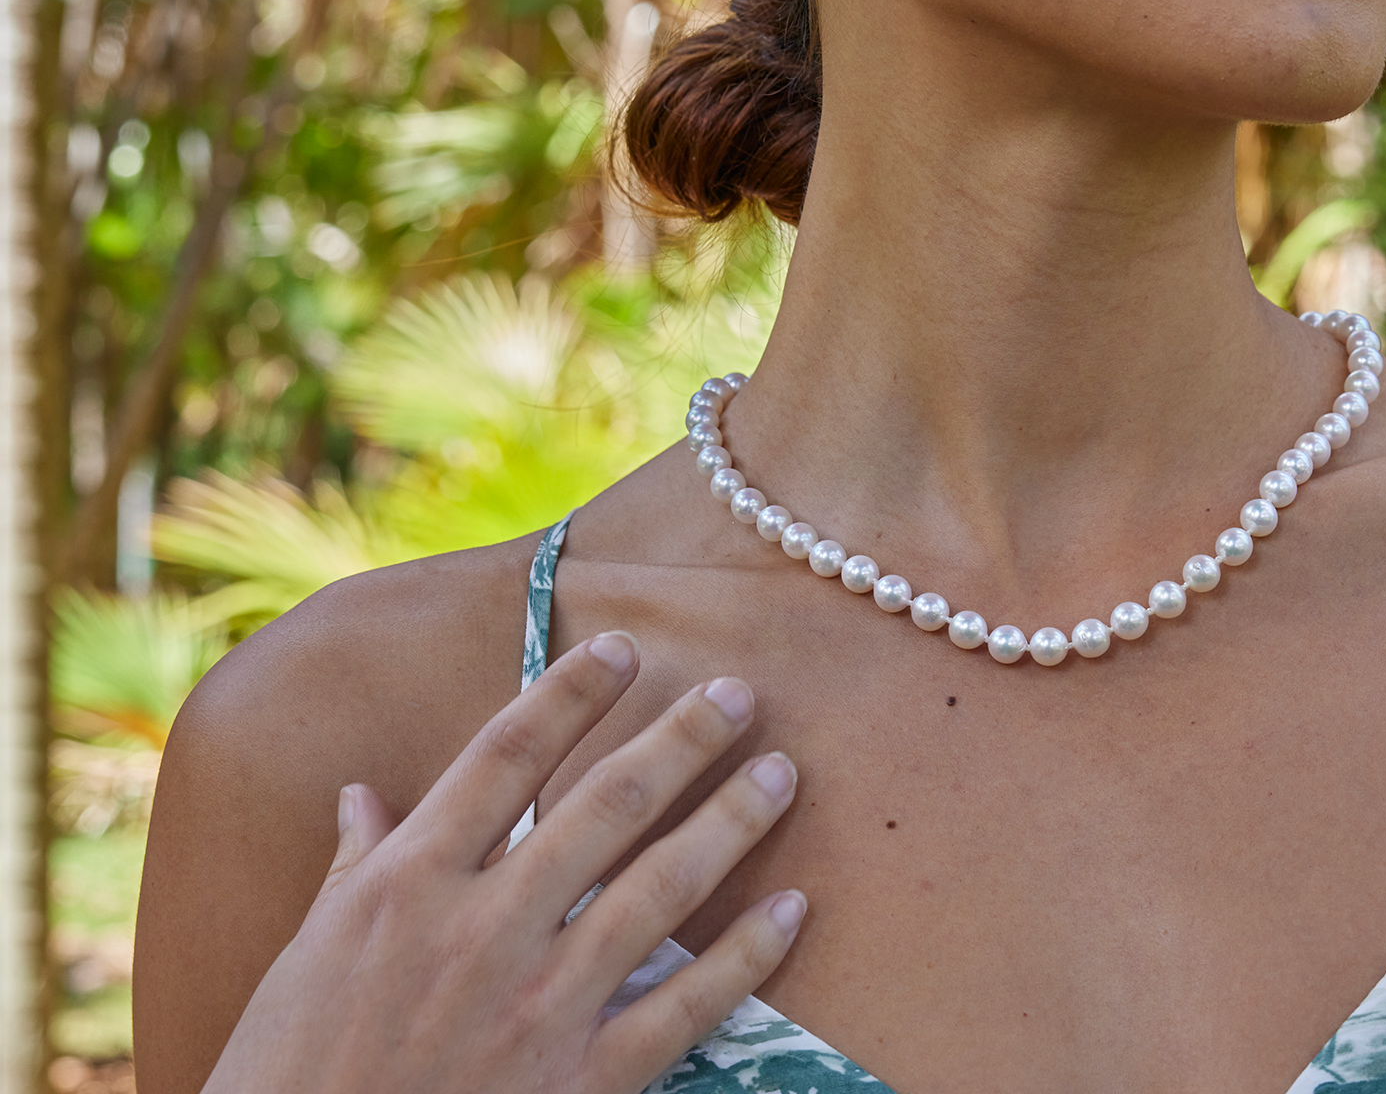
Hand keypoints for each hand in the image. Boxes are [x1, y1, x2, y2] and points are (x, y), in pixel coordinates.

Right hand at [203, 631, 803, 1093]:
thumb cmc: (285, 1084)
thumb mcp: (303, 965)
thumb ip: (354, 871)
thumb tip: (364, 796)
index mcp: (407, 885)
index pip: (506, 755)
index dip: (571, 692)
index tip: (623, 645)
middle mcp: (482, 930)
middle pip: (605, 804)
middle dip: (682, 739)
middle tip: (738, 694)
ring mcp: (537, 1007)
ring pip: (659, 888)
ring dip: (730, 822)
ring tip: (781, 773)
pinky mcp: (581, 1085)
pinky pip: (683, 1007)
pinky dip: (745, 956)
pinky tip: (792, 910)